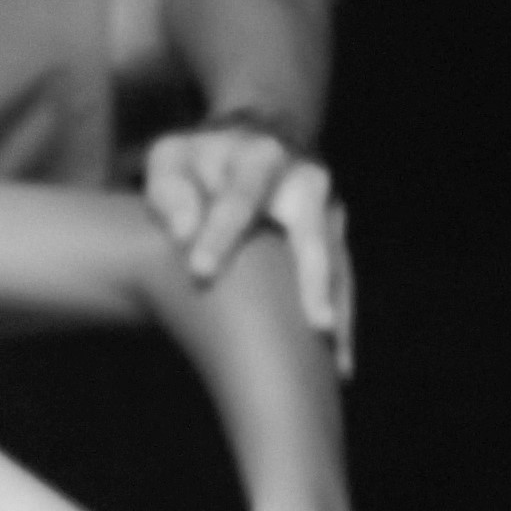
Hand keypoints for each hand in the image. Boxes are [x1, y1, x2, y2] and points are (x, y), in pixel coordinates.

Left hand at [143, 129, 357, 374]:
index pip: (241, 199)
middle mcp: (307, 184)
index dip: (221, 235)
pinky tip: (338, 366)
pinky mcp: (335, 240)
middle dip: (315, 280)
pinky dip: (341, 322)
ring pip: (337, 267)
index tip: (199, 271)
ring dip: (338, 314)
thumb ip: (169, 189)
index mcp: (261, 158)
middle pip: (314, 236)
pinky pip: (341, 284)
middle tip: (317, 325)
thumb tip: (183, 232)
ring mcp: (328, 213)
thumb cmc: (198, 162)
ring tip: (335, 364)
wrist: (248, 144)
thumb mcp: (173, 159)